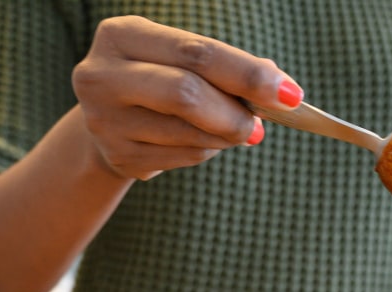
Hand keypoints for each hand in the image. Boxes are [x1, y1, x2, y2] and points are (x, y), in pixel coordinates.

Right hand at [71, 16, 302, 179]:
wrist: (105, 118)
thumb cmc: (155, 80)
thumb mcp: (177, 60)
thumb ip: (221, 67)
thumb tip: (278, 87)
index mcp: (121, 35)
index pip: (196, 52)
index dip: (247, 74)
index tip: (289, 94)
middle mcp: (103, 75)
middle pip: (185, 93)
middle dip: (234, 112)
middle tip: (261, 126)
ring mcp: (105, 121)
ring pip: (188, 132)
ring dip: (225, 136)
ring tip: (237, 131)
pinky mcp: (119, 156)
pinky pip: (182, 157)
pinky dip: (207, 151)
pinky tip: (209, 143)